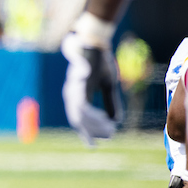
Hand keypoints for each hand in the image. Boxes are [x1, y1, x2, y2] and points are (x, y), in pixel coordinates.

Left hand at [61, 27, 120, 146]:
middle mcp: (72, 94)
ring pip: (80, 115)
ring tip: (109, 130)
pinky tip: (105, 120)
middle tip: (108, 136)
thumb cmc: (101, 62)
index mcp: (77, 95)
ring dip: (94, 125)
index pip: (79, 118)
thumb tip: (115, 120)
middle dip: (93, 131)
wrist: (95, 43)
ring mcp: (73, 90)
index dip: (86, 132)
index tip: (94, 144)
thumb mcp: (108, 85)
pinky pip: (83, 105)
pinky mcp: (79, 84)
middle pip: (78, 120)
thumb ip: (110, 103)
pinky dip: (93, 115)